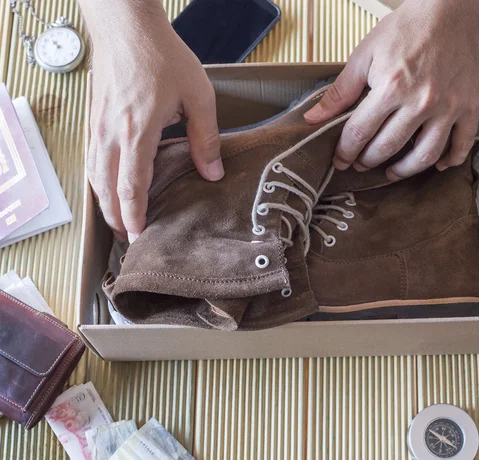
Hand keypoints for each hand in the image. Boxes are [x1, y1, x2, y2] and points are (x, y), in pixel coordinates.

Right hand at [80, 0, 222, 241]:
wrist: (126, 26)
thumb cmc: (161, 56)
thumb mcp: (198, 96)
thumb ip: (206, 139)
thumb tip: (213, 174)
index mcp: (137, 133)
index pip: (132, 188)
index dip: (135, 216)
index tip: (141, 236)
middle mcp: (111, 135)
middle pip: (107, 190)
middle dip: (117, 218)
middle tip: (130, 238)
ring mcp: (97, 128)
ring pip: (95, 177)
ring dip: (105, 203)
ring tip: (118, 221)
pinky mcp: (93, 119)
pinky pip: (91, 160)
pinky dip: (98, 182)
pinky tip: (107, 188)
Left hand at [304, 0, 478, 180]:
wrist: (448, 10)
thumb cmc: (405, 30)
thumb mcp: (364, 55)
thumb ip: (339, 92)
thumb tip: (312, 119)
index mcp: (391, 88)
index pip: (360, 133)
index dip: (345, 152)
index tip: (339, 161)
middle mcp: (420, 102)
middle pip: (389, 148)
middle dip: (369, 161)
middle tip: (361, 164)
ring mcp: (447, 107)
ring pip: (425, 155)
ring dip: (405, 171)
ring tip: (392, 173)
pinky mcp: (469, 106)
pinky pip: (462, 143)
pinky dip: (450, 160)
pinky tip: (437, 165)